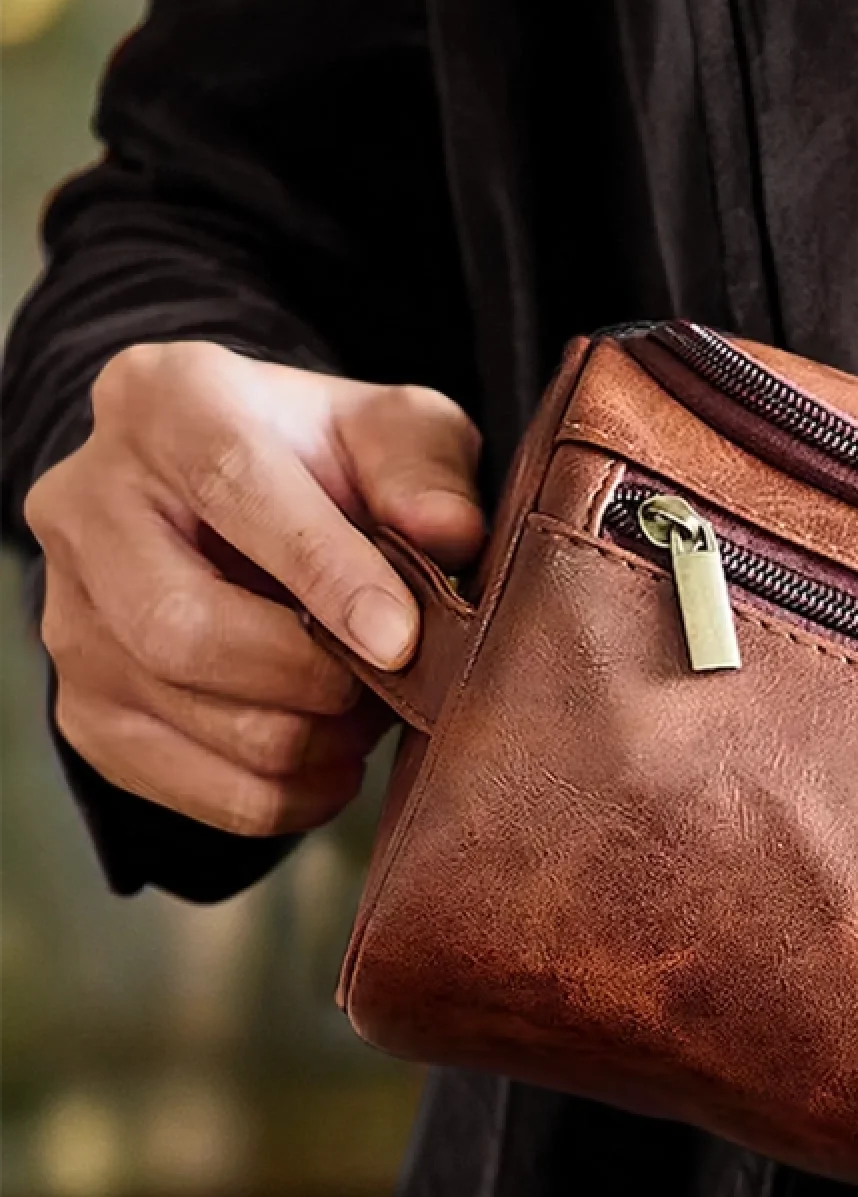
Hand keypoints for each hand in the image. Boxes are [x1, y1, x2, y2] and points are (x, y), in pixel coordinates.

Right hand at [25, 341, 482, 835]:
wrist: (240, 511)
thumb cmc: (329, 465)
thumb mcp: (393, 431)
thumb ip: (425, 467)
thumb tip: (449, 535)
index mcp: (167, 403)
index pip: (233, 484)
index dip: (323, 570)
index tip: (400, 639)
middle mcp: (88, 503)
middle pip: (181, 627)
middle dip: (312, 678)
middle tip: (394, 683)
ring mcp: (68, 615)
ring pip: (189, 717)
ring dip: (312, 740)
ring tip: (369, 710)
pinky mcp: (84, 707)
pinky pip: (190, 786)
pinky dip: (285, 793)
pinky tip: (331, 756)